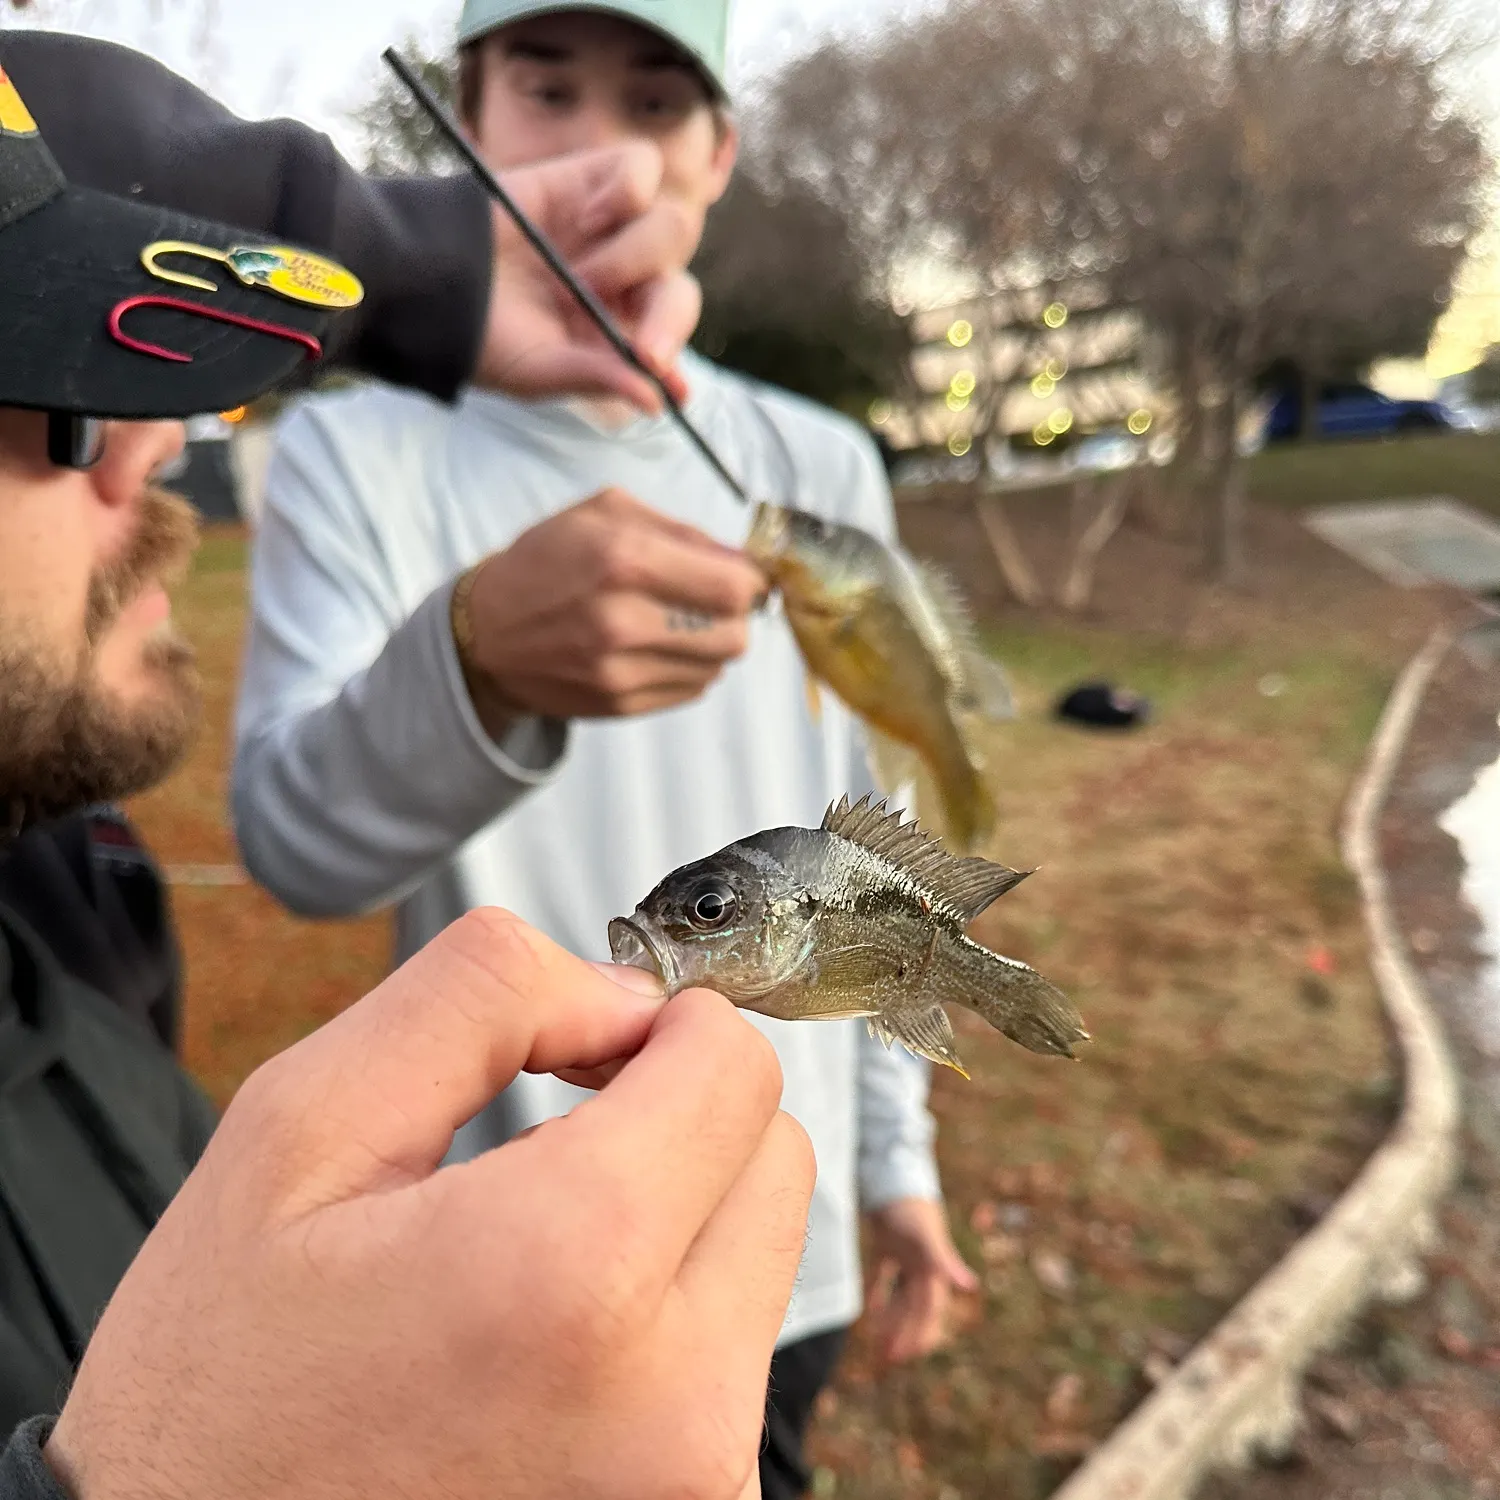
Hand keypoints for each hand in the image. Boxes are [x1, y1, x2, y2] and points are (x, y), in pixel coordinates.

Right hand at [46, 909, 813, 1499]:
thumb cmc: (219, 1385)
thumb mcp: (299, 1131)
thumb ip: (482, 1002)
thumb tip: (627, 992)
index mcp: (571, 1274)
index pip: (737, 1069)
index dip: (662, 1028)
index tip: (588, 1053)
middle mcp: (672, 1403)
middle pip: (775, 1157)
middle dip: (683, 1114)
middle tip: (561, 1141)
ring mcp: (696, 1484)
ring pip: (766, 1254)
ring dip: (678, 1214)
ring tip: (535, 1257)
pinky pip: (733, 1357)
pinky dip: (670, 1313)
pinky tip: (554, 1339)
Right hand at [466, 488, 766, 720]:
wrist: (486, 632)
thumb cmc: (547, 560)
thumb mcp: (602, 513)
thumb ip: (679, 531)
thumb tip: (739, 561)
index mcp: (624, 559)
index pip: (732, 587)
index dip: (749, 582)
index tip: (739, 577)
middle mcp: (625, 620)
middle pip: (734, 634)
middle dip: (733, 616)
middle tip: (710, 602)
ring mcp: (621, 670)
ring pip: (717, 666)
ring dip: (711, 643)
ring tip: (678, 624)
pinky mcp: (620, 703)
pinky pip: (691, 690)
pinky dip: (688, 668)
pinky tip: (658, 648)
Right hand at [476, 140, 702, 410]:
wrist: (430, 274)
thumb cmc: (483, 333)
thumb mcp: (540, 369)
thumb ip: (599, 378)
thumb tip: (656, 403)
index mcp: (618, 328)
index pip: (669, 333)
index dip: (674, 347)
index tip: (659, 368)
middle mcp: (624, 278)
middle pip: (681, 288)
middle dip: (667, 319)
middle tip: (638, 347)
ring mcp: (613, 226)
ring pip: (672, 227)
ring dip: (631, 257)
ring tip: (578, 274)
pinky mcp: (593, 176)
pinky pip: (642, 167)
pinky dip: (627, 192)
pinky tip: (589, 217)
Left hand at [864, 1198, 979, 1365]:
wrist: (894, 1174)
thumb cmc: (912, 1207)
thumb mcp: (927, 1237)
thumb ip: (946, 1260)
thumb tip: (970, 1285)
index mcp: (933, 1269)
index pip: (928, 1311)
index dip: (917, 1334)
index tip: (900, 1356)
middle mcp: (922, 1266)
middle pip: (915, 1309)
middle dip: (904, 1334)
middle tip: (888, 1358)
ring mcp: (906, 1255)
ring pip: (901, 1297)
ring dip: (892, 1320)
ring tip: (877, 1342)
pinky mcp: (889, 1244)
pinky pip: (883, 1276)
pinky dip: (878, 1294)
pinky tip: (867, 1312)